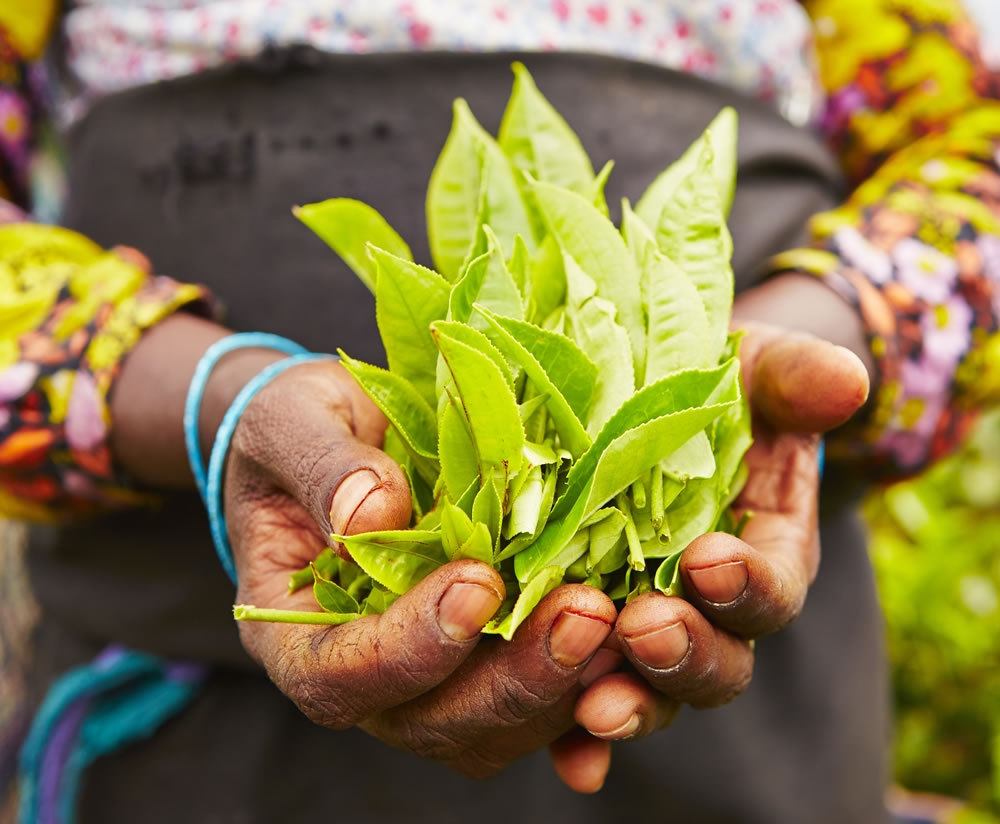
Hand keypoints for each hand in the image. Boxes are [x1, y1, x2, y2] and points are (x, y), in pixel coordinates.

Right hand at [224, 358, 617, 781]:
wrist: (340, 433)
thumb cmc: (297, 429)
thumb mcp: (290, 424)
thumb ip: (322, 467)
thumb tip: (371, 512)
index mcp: (298, 632)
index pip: (342, 677)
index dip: (409, 647)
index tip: (475, 584)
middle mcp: (367, 673)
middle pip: (435, 720)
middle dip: (514, 678)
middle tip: (581, 614)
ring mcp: (432, 674)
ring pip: (496, 725)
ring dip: (562, 687)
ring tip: (621, 623)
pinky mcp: (487, 656)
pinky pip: (538, 706)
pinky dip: (586, 703)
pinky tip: (631, 671)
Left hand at [566, 321, 869, 780]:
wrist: (641, 408)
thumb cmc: (708, 390)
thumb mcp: (750, 371)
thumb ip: (796, 379)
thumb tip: (845, 383)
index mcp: (760, 555)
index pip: (768, 592)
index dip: (747, 586)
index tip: (709, 561)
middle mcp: (707, 611)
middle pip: (714, 662)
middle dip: (683, 654)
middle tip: (644, 629)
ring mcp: (644, 630)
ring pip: (648, 691)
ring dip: (627, 703)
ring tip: (592, 704)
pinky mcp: (585, 641)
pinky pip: (583, 700)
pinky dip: (577, 739)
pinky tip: (568, 758)